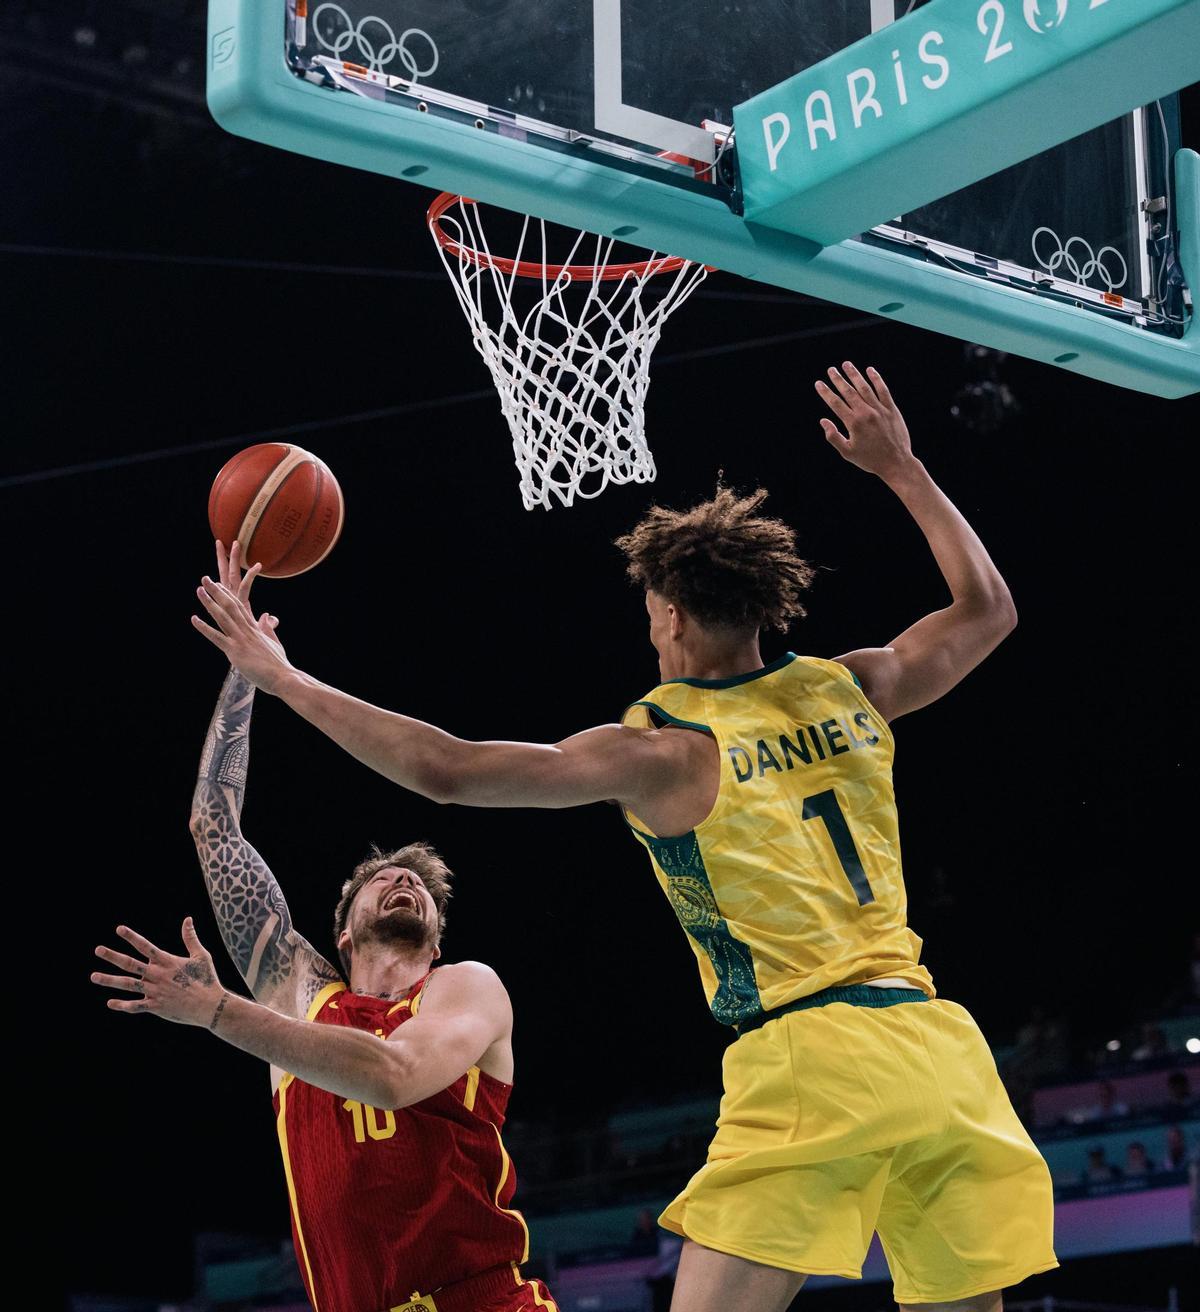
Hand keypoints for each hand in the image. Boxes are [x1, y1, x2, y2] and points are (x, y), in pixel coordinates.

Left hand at [92, 919, 228, 1028]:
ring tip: (93, 976)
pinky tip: (110, 1003)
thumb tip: (188, 919)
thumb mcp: (201, 955)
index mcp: (167, 962)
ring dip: (109, 980)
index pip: (145, 946)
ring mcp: (155, 991)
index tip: (118, 929)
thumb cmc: (207, 978)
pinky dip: (123, 1005)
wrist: (210, 1005)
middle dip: (113, 956)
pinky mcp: (156, 1006)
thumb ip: (190, 938)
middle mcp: (157, 975)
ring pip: (127, 984)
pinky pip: (136, 1006)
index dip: (132, 937)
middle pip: (131, 964)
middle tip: (98, 950)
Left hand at [193, 540, 291, 691]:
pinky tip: (194, 619)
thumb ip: (269, 628)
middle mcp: (247, 631)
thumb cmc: (280, 664)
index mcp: (255, 629)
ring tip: (199, 590)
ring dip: (209, 603)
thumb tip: (267, 615)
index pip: (239, 607)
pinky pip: (216, 637)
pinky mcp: (235, 652)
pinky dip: (204, 628)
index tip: (218, 585)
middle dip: (216, 591)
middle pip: (229, 606)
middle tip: (205, 579)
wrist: (284, 677)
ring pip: (222, 617)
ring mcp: (240, 640)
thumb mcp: (275, 643)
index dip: (227, 595)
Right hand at [815, 363, 917, 483]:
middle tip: (830, 369)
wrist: (896, 462)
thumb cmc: (870, 460)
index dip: (826, 392)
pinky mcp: (891, 409)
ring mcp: (880, 410)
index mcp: (853, 424)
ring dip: (854, 375)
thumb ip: (833, 437)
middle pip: (849, 392)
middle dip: (838, 379)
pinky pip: (883, 390)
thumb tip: (823, 421)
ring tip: (846, 364)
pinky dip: (876, 379)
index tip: (819, 383)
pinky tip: (870, 370)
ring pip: (865, 388)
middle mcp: (866, 413)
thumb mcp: (847, 453)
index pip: (836, 403)